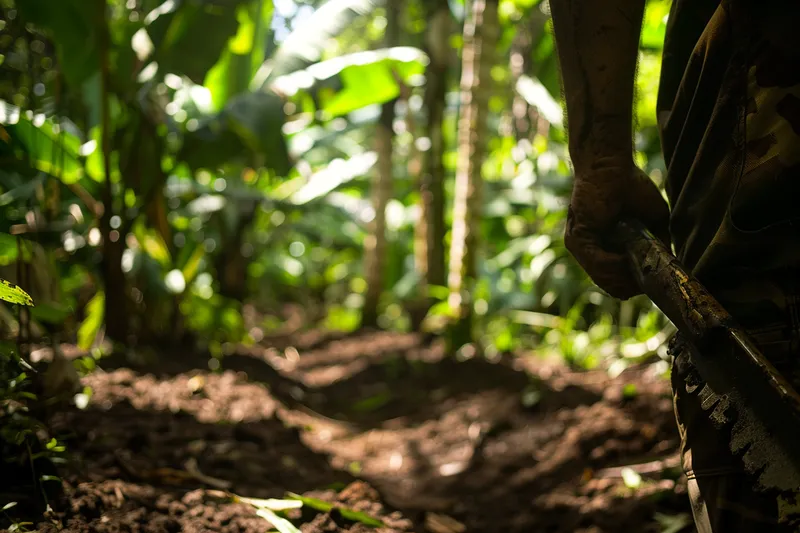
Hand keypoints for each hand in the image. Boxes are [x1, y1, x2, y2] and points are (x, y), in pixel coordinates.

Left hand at [565, 157, 670, 299]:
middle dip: (634, 285)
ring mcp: (583, 248)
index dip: (638, 286)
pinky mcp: (578, 238)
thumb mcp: (654, 220)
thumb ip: (660, 243)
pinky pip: (598, 263)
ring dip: (627, 276)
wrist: (609, 166)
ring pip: (605, 279)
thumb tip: (669, 265)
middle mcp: (592, 253)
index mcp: (607, 251)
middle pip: (613, 287)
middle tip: (651, 275)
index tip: (656, 280)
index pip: (618, 283)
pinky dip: (616, 264)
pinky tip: (627, 258)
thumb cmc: (631, 188)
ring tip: (641, 266)